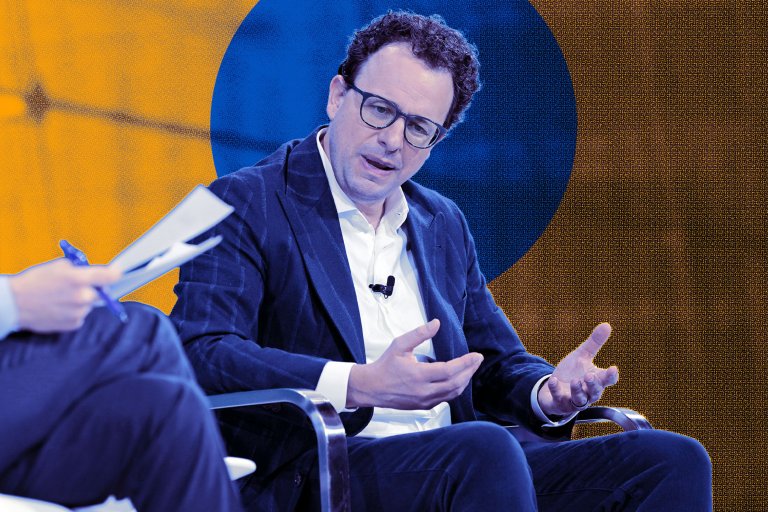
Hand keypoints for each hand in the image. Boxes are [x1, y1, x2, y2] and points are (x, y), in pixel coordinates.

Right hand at [9, 259, 121, 332]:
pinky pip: (82, 315)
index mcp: (79, 278)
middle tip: (80, 285)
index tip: (119, 271)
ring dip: (82, 300)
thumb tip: (96, 272)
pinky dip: (75, 311)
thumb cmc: (35, 281)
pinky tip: (59, 307)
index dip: (117, 272)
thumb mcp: (58, 266)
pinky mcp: (74, 324)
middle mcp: (83, 297)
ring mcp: (79, 312)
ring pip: (91, 304)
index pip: (111, 276)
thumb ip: (81, 269)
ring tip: (62, 297)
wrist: (15, 303)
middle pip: (102, 292)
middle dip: (95, 288)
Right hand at [347, 319, 483, 408]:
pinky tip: (458, 380)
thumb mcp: (400, 345)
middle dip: (470, 371)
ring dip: (464, 380)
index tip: (476, 355)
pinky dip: (455, 389)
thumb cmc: (385, 365)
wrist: (372, 388)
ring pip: (452, 393)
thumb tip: (436, 323)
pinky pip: (445, 399)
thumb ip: (419, 334)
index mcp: (418, 375)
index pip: (449, 370)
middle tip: (478, 360)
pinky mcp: (424, 406)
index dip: (465, 363)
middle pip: (455, 383)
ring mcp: (425, 401)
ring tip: (471, 368)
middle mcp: (424, 391)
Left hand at [537, 323, 618, 416]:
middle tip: (589, 375)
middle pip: (595, 391)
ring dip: (578, 391)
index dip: (611, 376)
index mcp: (596, 380)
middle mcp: (588, 392)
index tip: (613, 368)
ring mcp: (575, 399)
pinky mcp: (561, 402)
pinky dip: (556, 390)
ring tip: (575, 381)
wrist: (556, 387)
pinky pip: (559, 398)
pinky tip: (553, 381)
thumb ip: (594, 343)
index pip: (608, 380)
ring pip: (580, 399)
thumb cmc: (574, 372)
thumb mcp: (582, 356)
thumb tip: (607, 325)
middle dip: (593, 384)